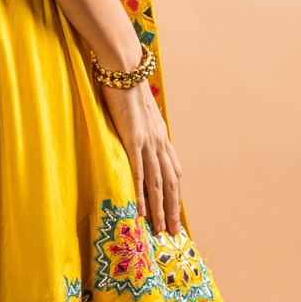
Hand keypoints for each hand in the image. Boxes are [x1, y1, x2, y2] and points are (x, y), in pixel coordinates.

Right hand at [97, 80, 183, 236]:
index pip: (174, 172)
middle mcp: (160, 142)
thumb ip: (140, 125)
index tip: (175, 213)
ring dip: (160, 209)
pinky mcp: (133, 139)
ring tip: (159, 230)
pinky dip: (142, 194)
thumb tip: (136, 133)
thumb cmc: (127, 85)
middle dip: (173, 210)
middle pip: (172, 184)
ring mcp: (148, 142)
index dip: (176, 195)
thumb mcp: (138, 110)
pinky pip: (140, 173)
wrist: (124, 68)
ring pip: (159, 184)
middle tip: (172, 233)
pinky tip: (140, 211)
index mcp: (161, 136)